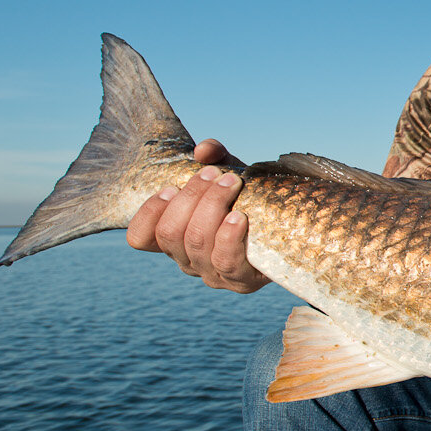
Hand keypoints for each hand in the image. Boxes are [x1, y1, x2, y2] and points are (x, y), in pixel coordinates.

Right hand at [126, 138, 270, 292]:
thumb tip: (203, 150)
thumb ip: (214, 157)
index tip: (171, 187)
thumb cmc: (249, 199)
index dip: (149, 211)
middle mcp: (187, 259)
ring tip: (231, 183)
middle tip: (213, 174)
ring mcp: (211, 273)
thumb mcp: (228, 173)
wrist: (291, 227)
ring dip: (211, 206)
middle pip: (170, 233)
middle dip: (190, 196)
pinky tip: (239, 216)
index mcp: (174, 238)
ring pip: (196, 241)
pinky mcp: (240, 280)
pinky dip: (229, 235)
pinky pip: (225, 260)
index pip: (139, 237)